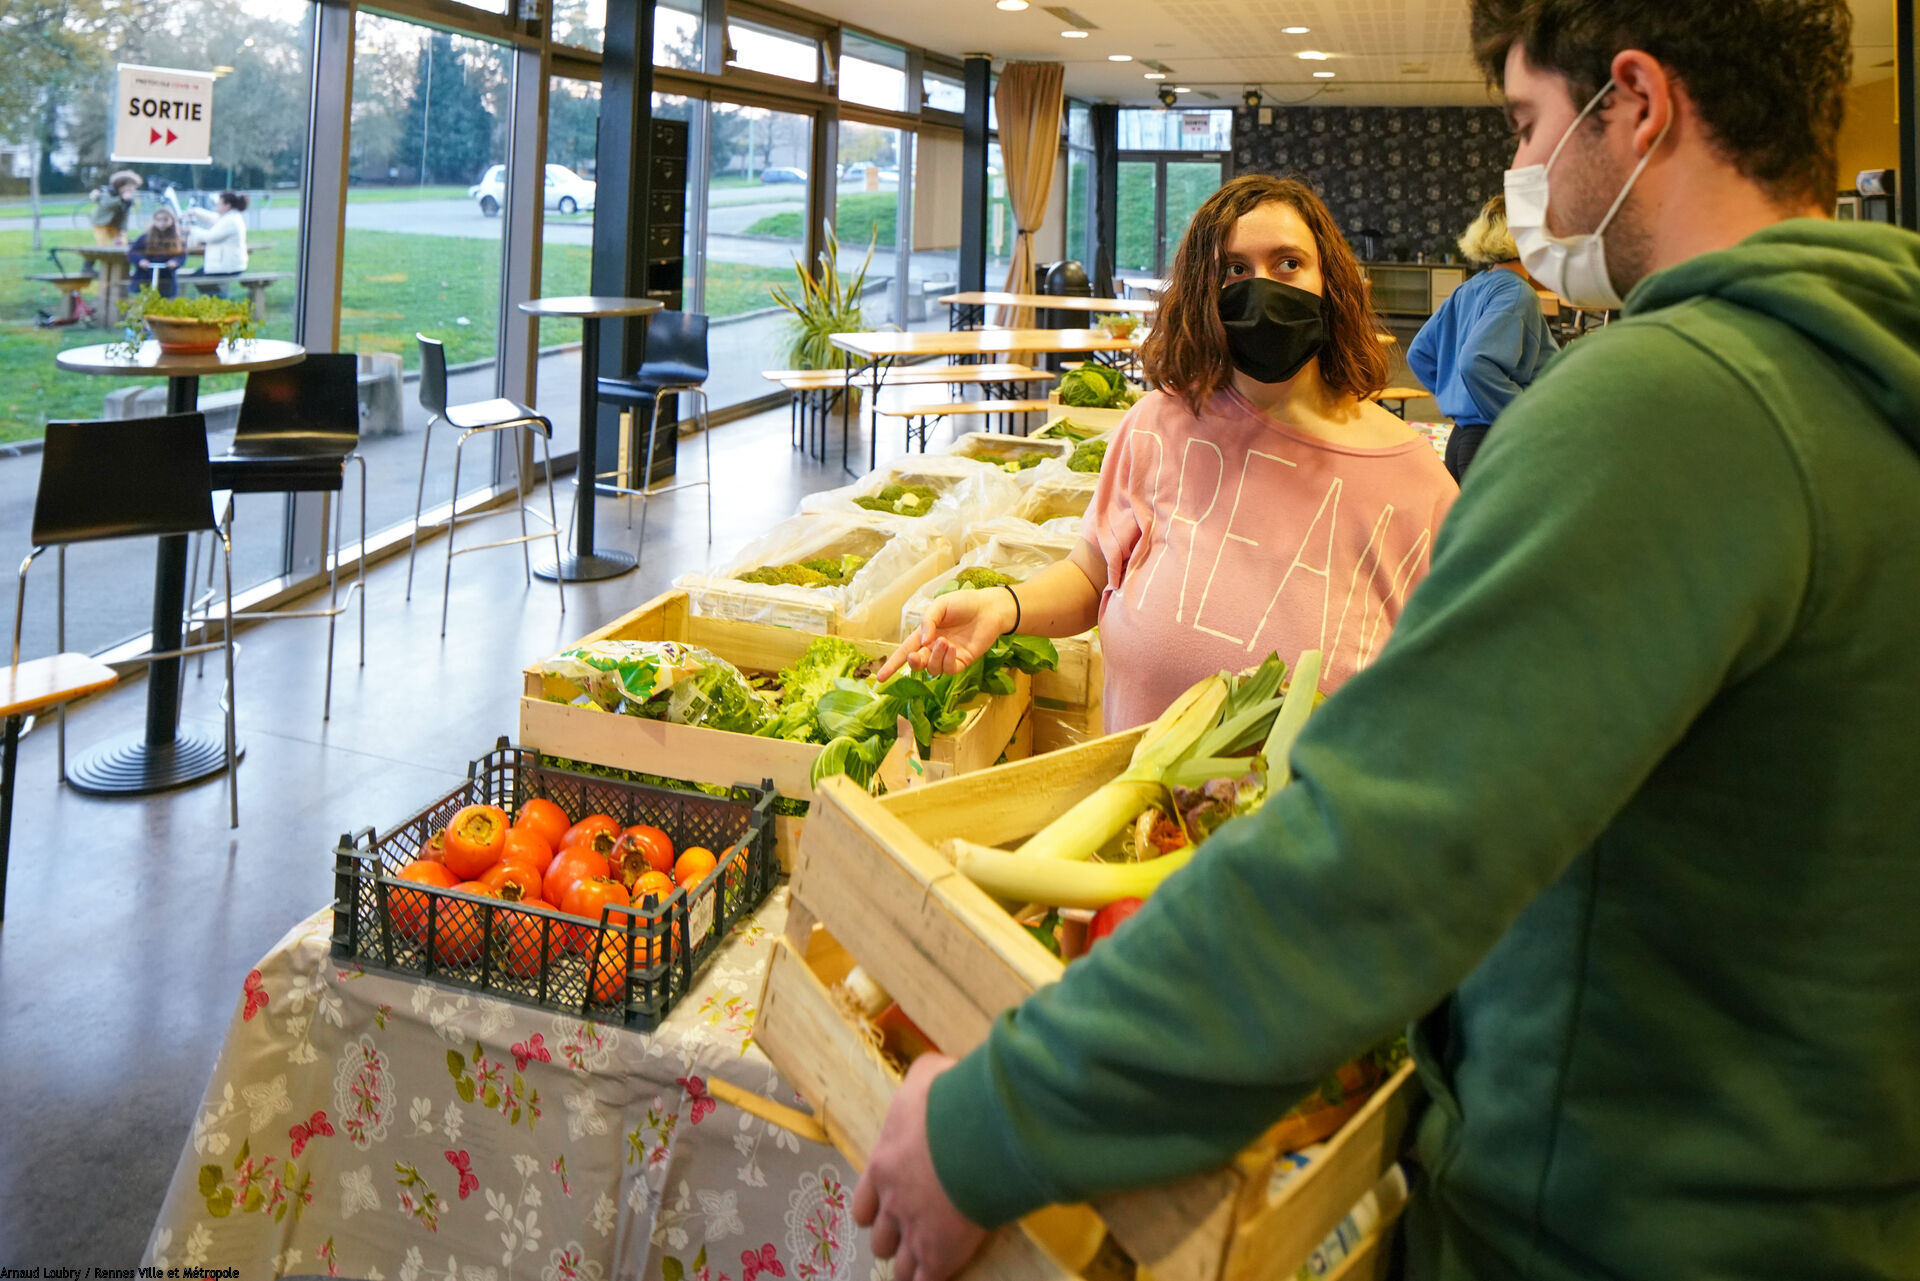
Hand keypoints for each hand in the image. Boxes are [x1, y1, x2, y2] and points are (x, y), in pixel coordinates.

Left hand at [853, 1054, 986, 1280]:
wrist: (978, 1131)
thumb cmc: (951, 1099)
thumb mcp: (928, 1075)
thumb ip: (924, 1079)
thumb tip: (936, 1070)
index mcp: (883, 1164)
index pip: (864, 1205)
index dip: (875, 1210)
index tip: (884, 1211)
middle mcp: (892, 1203)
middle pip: (881, 1239)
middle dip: (894, 1238)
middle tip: (910, 1234)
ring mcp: (915, 1231)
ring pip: (902, 1264)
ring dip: (911, 1263)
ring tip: (921, 1264)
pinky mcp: (942, 1252)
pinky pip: (929, 1279)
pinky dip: (930, 1279)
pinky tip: (937, 1276)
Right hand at [874, 590, 1017, 681]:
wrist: (989, 607)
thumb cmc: (963, 603)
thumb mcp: (940, 605)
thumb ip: (927, 621)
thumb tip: (922, 642)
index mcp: (924, 634)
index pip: (904, 652)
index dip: (892, 665)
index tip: (880, 678)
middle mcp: (934, 648)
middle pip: (917, 664)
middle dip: (913, 662)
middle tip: (915, 656)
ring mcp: (948, 656)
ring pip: (932, 669)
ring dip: (934, 657)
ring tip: (944, 641)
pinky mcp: (963, 661)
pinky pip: (949, 669)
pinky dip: (947, 660)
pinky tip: (951, 648)